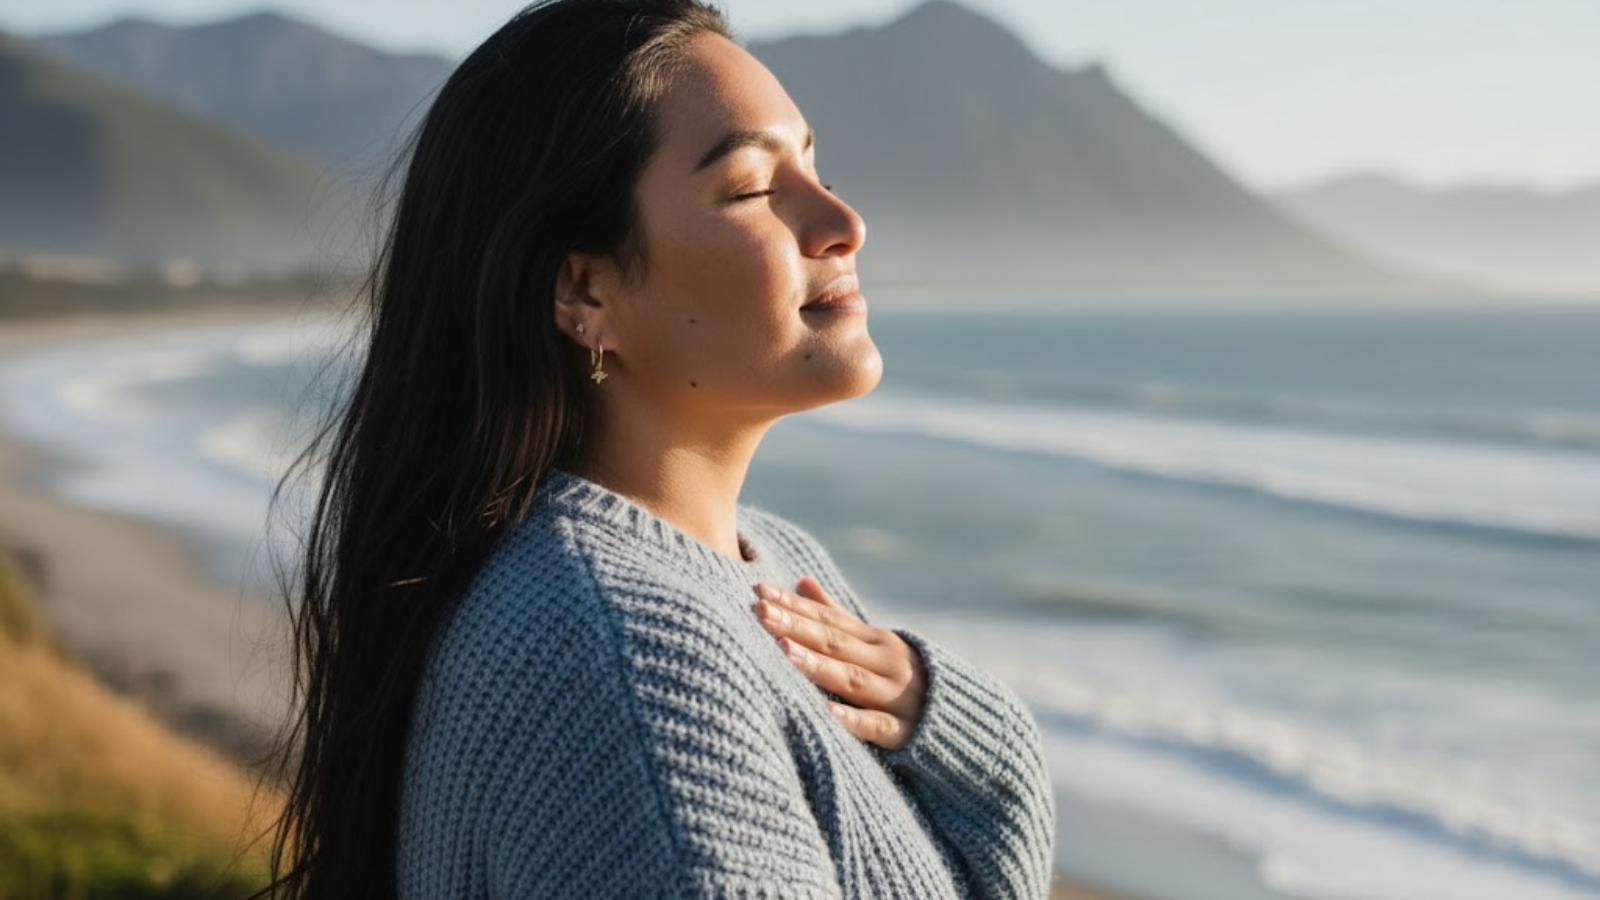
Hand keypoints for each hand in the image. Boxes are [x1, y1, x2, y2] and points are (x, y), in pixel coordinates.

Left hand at [751, 576, 927, 750]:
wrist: (963, 719)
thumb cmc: (903, 677)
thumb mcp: (873, 643)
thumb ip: (836, 615)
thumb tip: (801, 580)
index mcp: (874, 639)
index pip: (828, 618)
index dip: (793, 605)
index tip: (758, 591)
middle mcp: (885, 661)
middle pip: (834, 642)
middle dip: (796, 626)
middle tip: (760, 612)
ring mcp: (896, 695)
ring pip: (852, 679)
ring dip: (818, 665)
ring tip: (784, 650)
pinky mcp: (903, 731)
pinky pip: (876, 725)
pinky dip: (853, 720)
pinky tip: (827, 712)